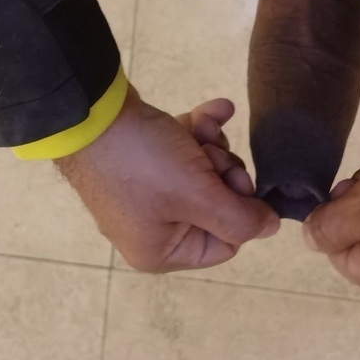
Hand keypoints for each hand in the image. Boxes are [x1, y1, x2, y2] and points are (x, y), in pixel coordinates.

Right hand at [56, 86, 278, 271]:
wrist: (90, 111)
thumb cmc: (142, 163)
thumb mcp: (198, 195)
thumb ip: (240, 218)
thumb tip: (270, 228)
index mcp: (161, 251)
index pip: (226, 242)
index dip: (239, 208)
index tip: (234, 179)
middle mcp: (153, 228)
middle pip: (217, 204)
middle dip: (223, 169)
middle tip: (212, 153)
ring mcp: (146, 192)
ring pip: (203, 173)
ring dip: (213, 145)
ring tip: (203, 127)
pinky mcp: (143, 159)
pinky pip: (184, 150)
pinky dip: (200, 129)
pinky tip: (216, 109)